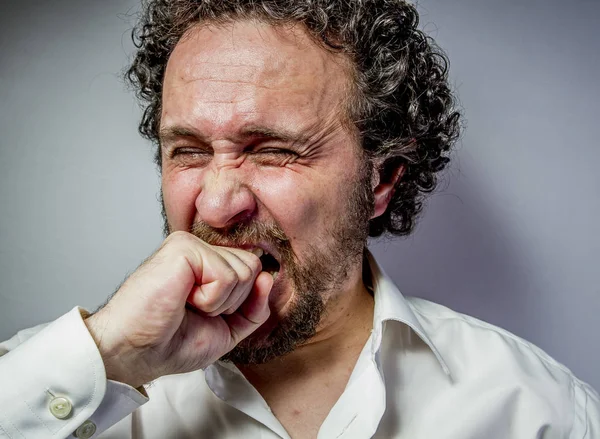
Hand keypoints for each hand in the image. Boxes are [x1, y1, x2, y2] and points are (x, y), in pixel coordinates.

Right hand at [84, 231, 272, 388]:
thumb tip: (268, 277)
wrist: (137, 353)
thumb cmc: (171, 342)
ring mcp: (191, 245)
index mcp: (208, 264)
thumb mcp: (228, 329)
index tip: (206, 315)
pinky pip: (226, 275)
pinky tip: (182, 299)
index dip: (240, 302)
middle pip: (253, 268)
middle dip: (232, 302)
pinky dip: (210, 299)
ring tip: (186, 305)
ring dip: (219, 303)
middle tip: (195, 310)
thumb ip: (254, 306)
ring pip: (244, 272)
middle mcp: (200, 249)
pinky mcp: (183, 247)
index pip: (254, 271)